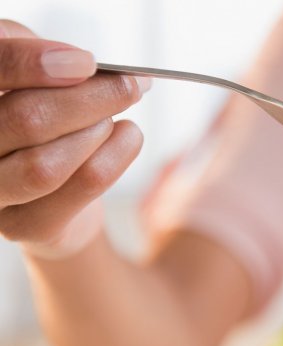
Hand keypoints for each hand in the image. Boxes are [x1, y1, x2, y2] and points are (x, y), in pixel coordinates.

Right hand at [0, 20, 149, 258]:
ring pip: (48, 164)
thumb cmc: (40, 119)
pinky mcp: (25, 226)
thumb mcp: (31, 74)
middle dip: (90, 97)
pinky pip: (82, 184)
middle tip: (130, 84)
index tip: (86, 63)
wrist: (53, 195)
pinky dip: (118, 155)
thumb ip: (37, 54)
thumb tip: (78, 63)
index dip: (32, 63)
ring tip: (117, 116)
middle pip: (26, 119)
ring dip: (98, 130)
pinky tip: (129, 135)